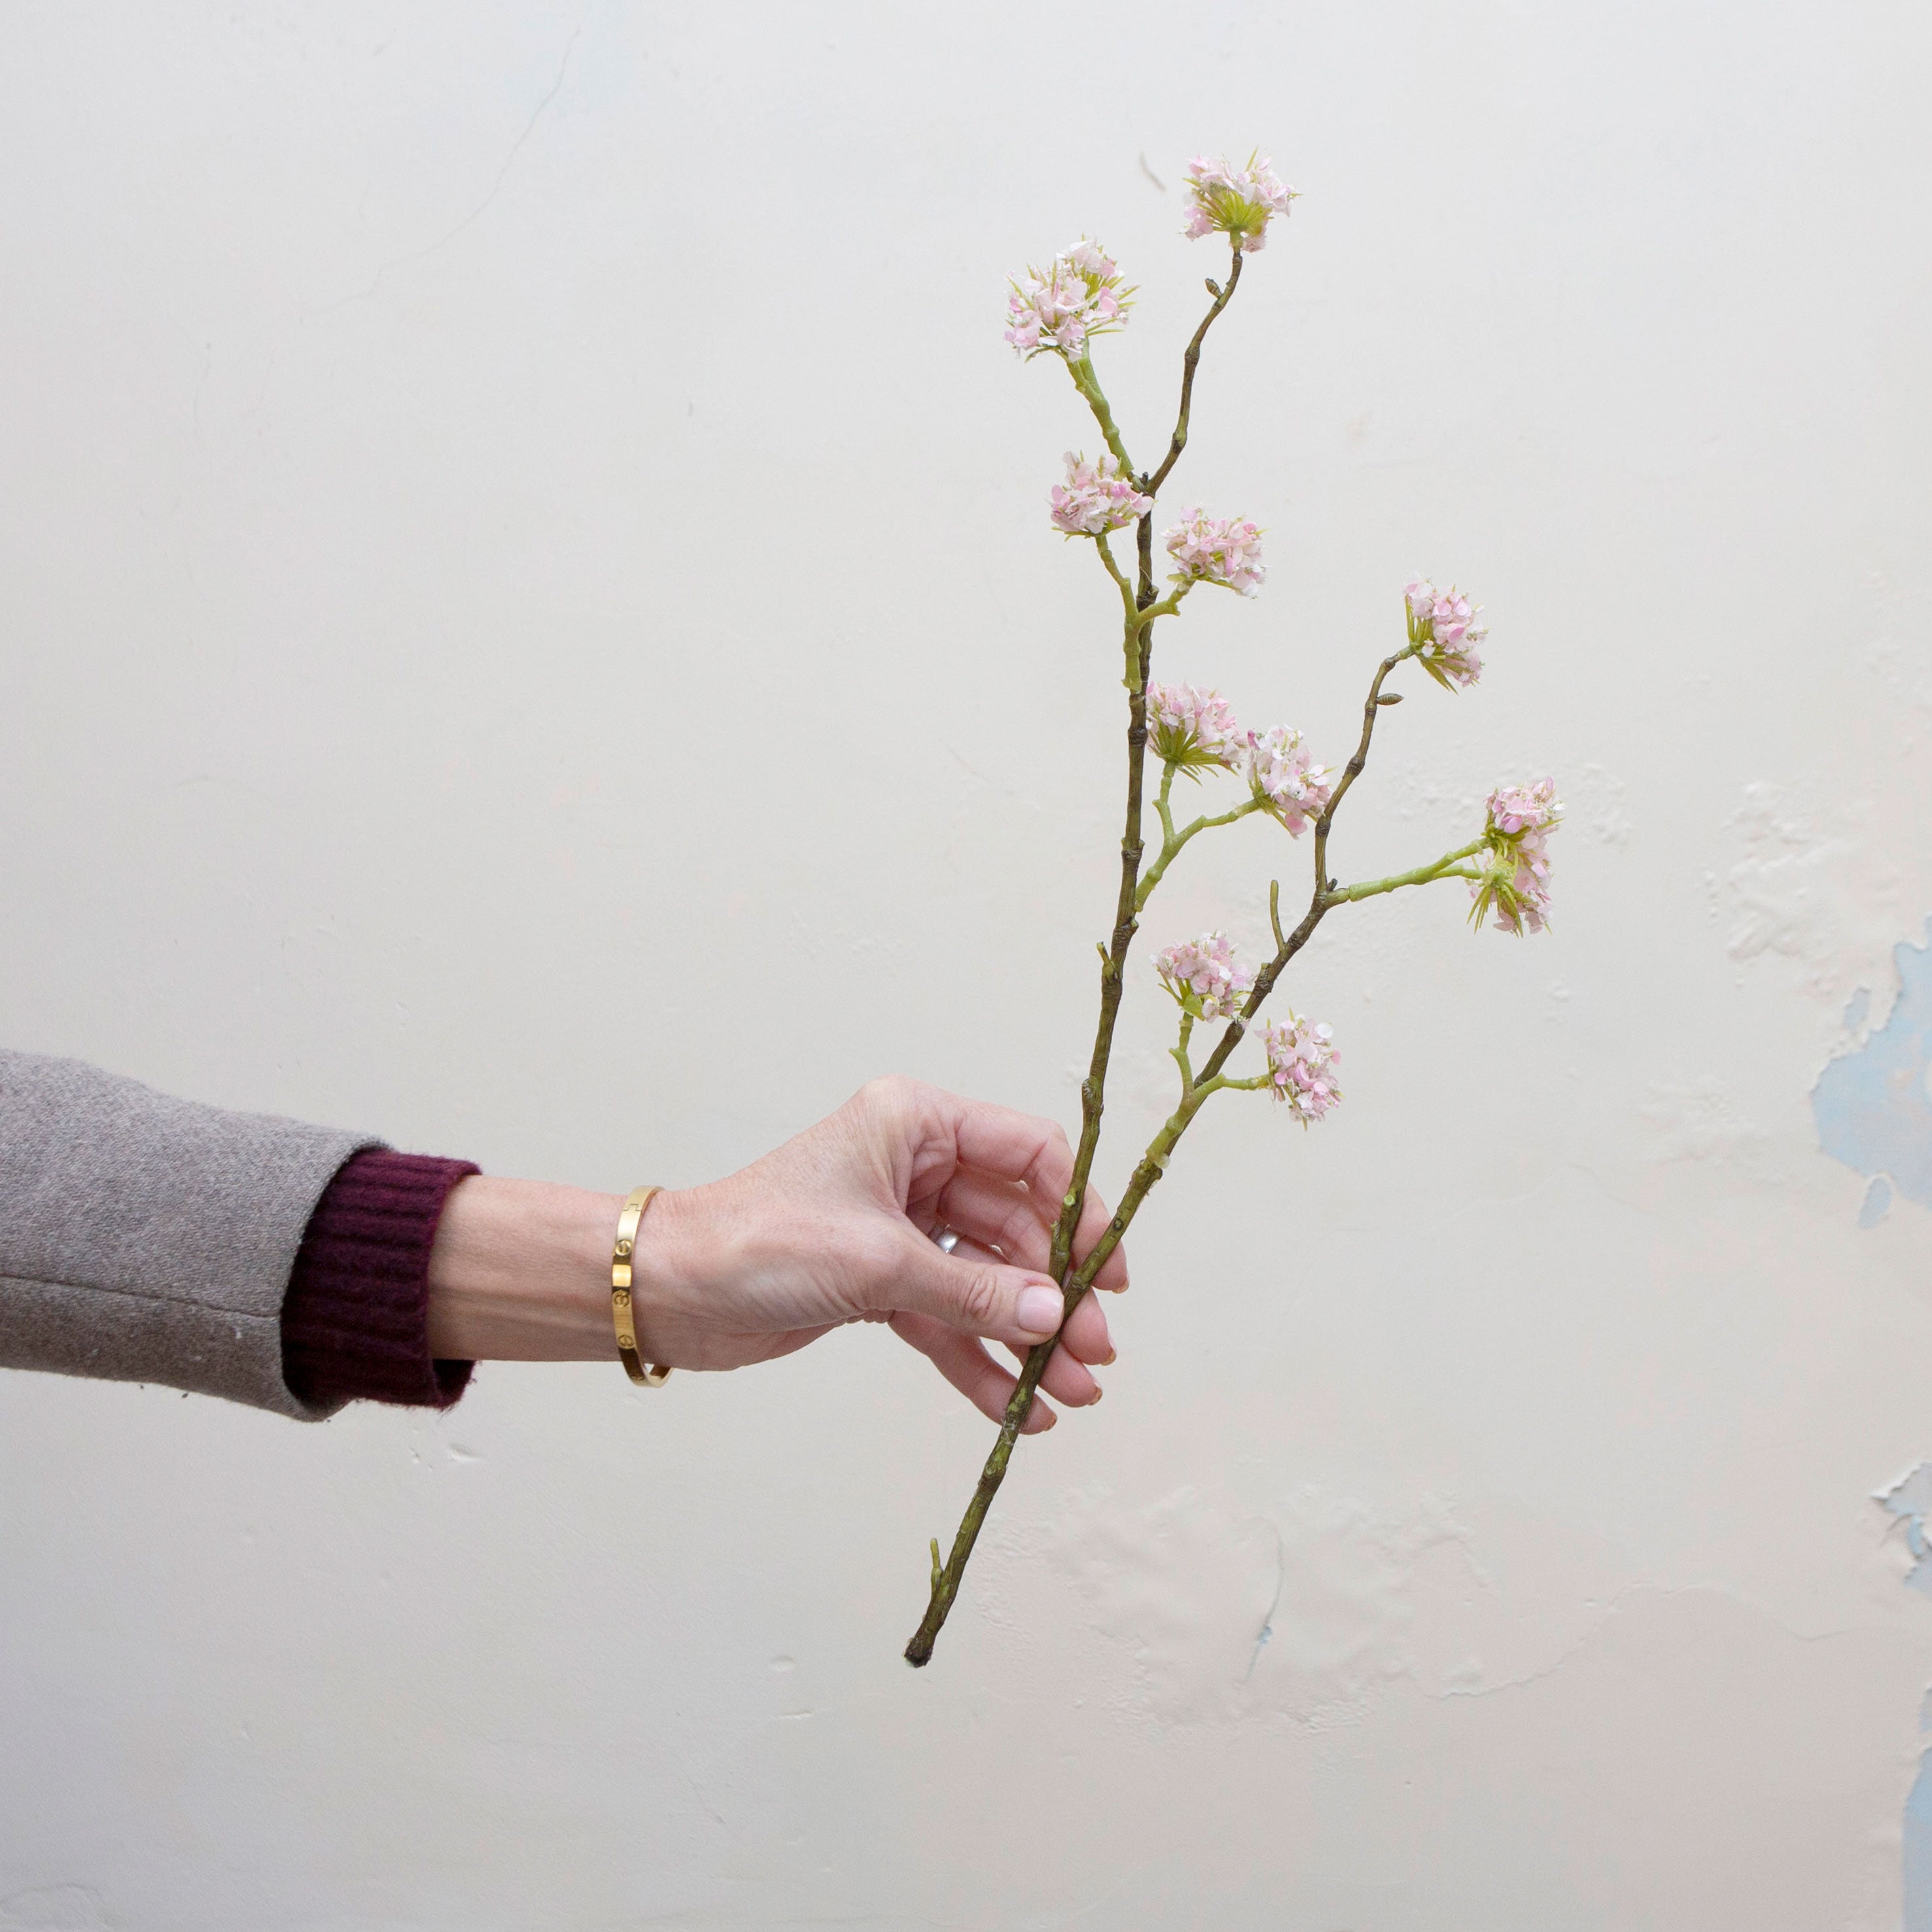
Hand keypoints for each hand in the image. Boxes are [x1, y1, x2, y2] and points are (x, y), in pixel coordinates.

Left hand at [634, 1077, 1126, 1430]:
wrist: (671, 1291)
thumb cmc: (758, 1240)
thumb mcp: (879, 1262)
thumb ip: (973, 1291)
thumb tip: (1053, 1316)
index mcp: (916, 1123)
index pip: (1029, 1153)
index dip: (1077, 1210)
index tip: (1106, 1274)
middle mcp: (915, 1166)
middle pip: (1017, 1228)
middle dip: (1055, 1296)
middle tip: (1092, 1356)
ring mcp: (901, 1226)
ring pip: (987, 1281)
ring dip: (1026, 1338)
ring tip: (1068, 1396)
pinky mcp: (881, 1281)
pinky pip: (949, 1318)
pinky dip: (979, 1360)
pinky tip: (1016, 1406)